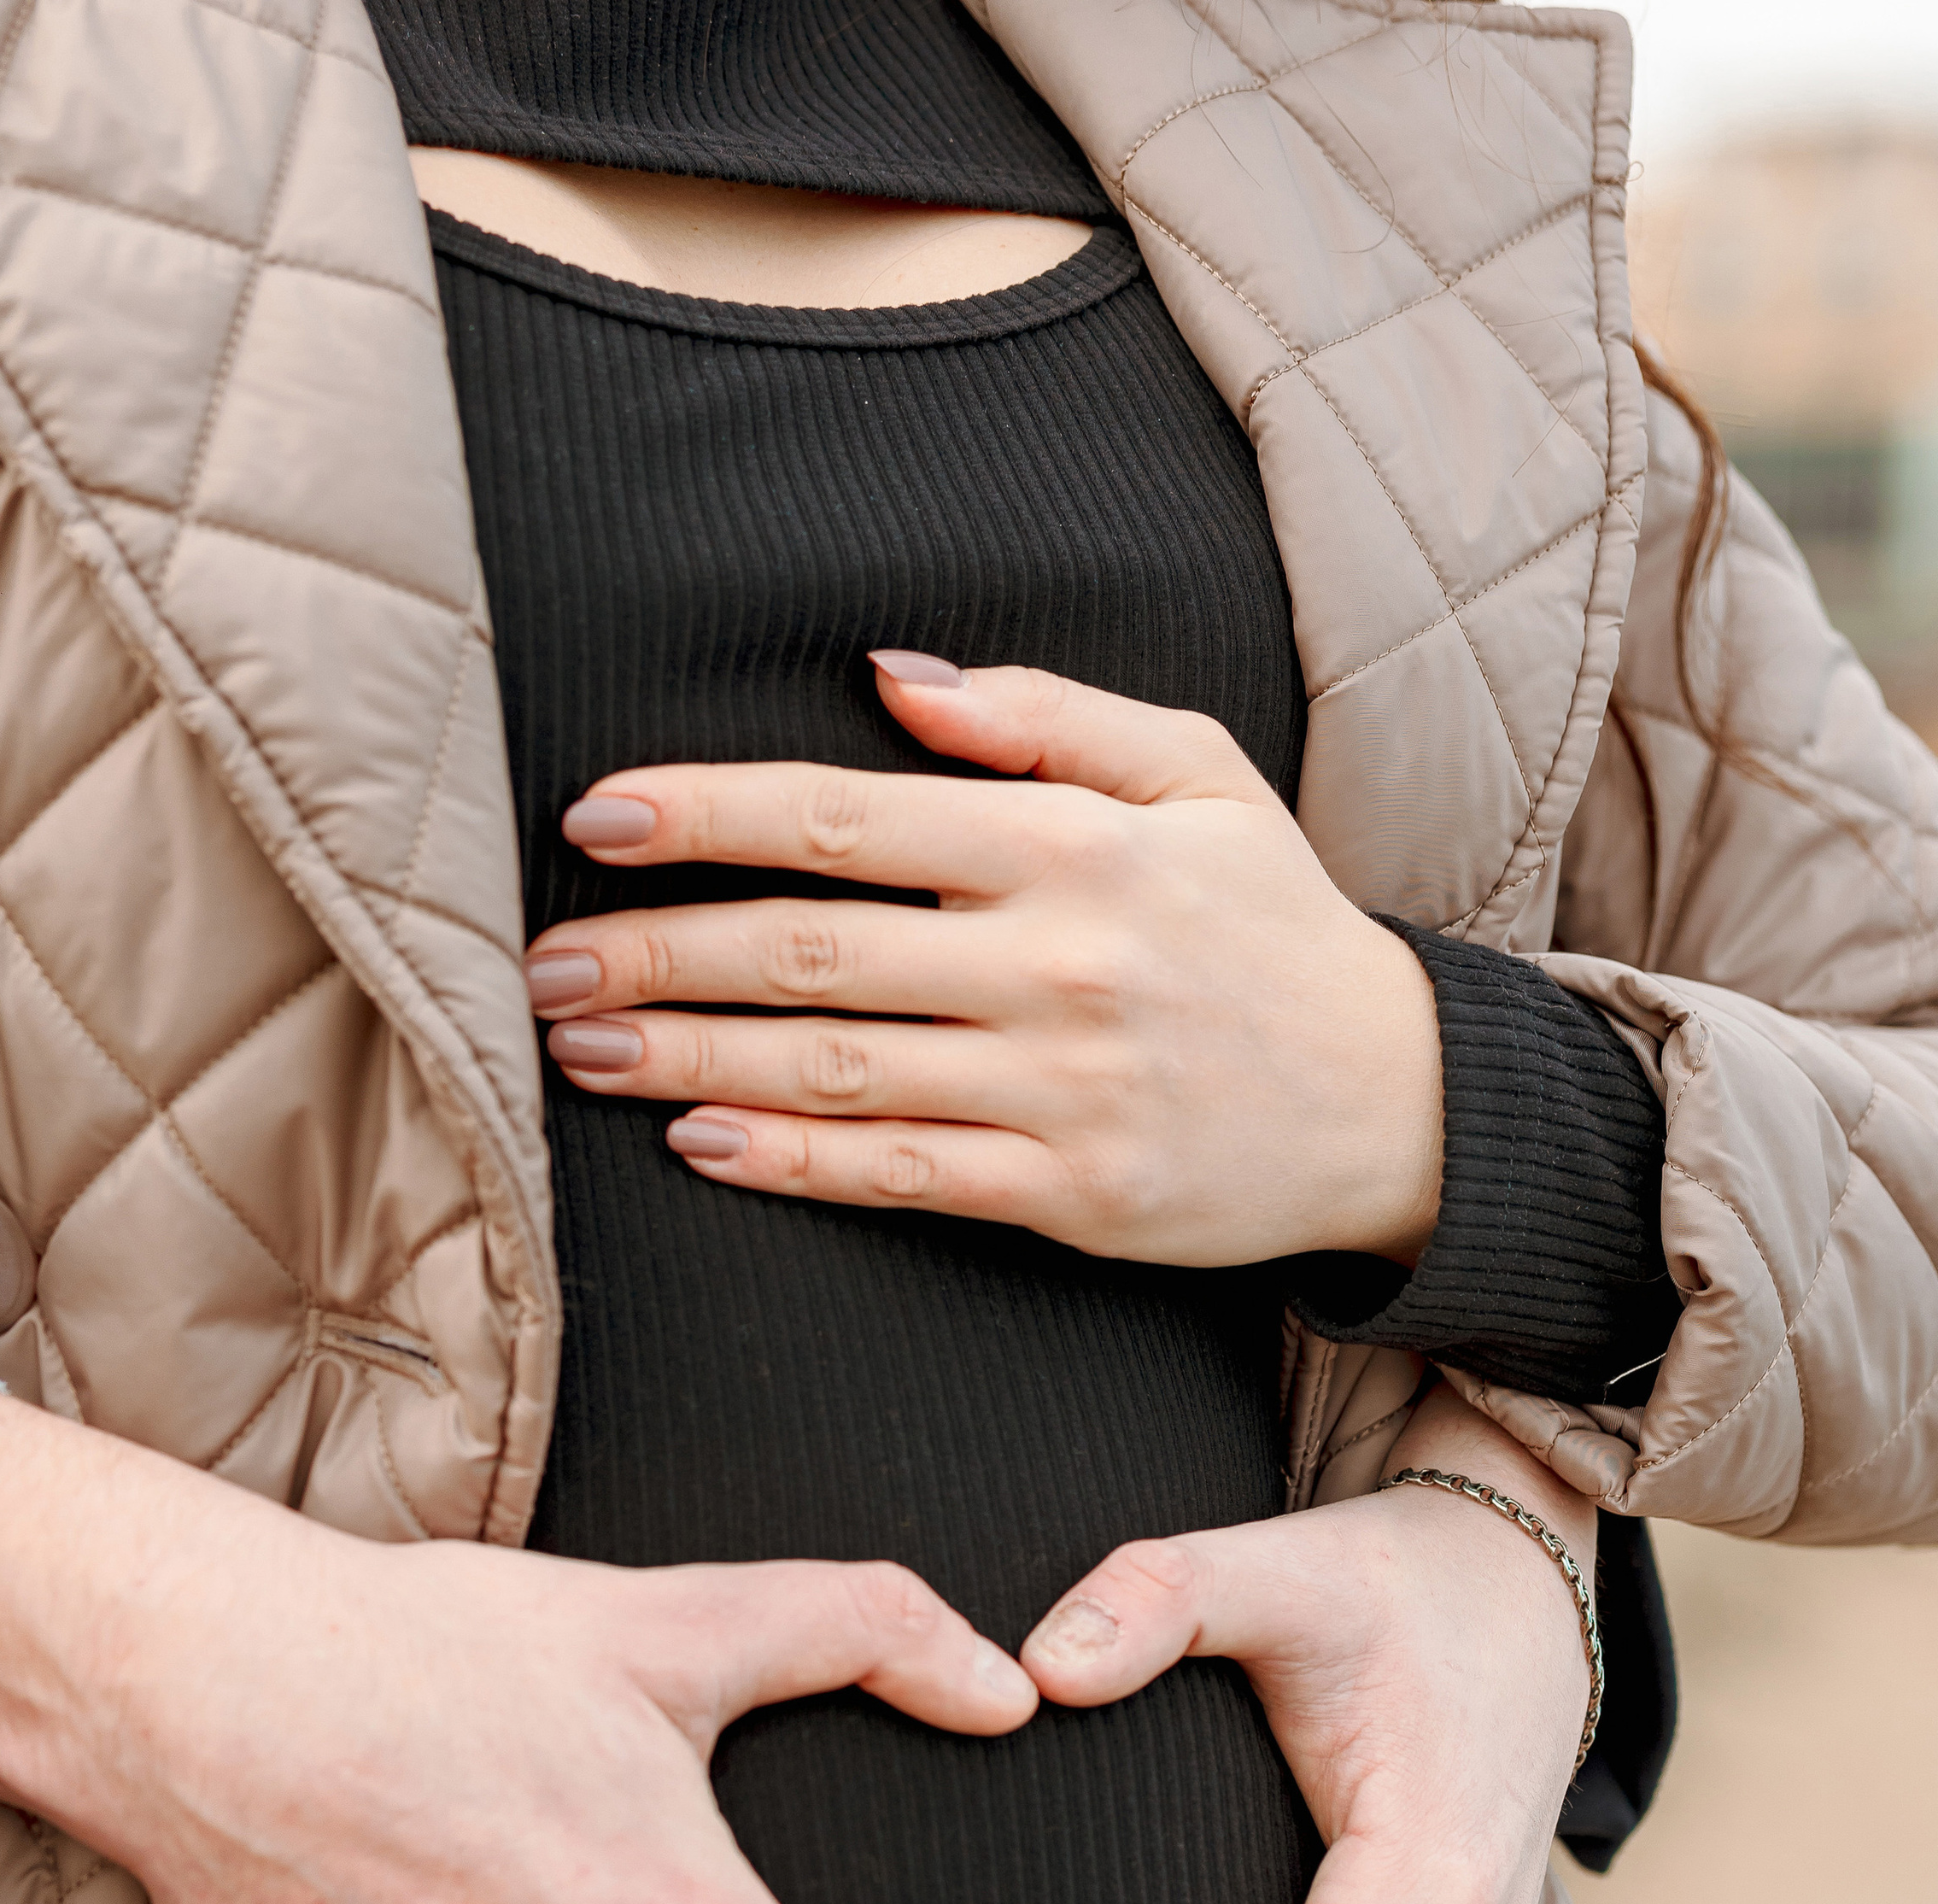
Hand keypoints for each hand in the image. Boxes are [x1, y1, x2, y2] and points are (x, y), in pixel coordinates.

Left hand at [524, 657, 1443, 1265]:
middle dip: (658, 954)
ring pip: (836, 1070)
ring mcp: (1062, 1085)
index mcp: (1071, 844)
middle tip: (541, 963)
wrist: (1396, 1102)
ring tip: (580, 1047)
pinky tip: (698, 1144)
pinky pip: (902, 1175)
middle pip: (811, 950)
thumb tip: (884, 677)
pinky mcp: (1071, 1192)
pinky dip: (792, 1164)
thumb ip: (1039, 716)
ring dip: (689, 1061)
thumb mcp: (1197, 773)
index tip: (597, 819)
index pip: (845, 816)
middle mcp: (1057, 962)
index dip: (706, 816)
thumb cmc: (1277, 925)